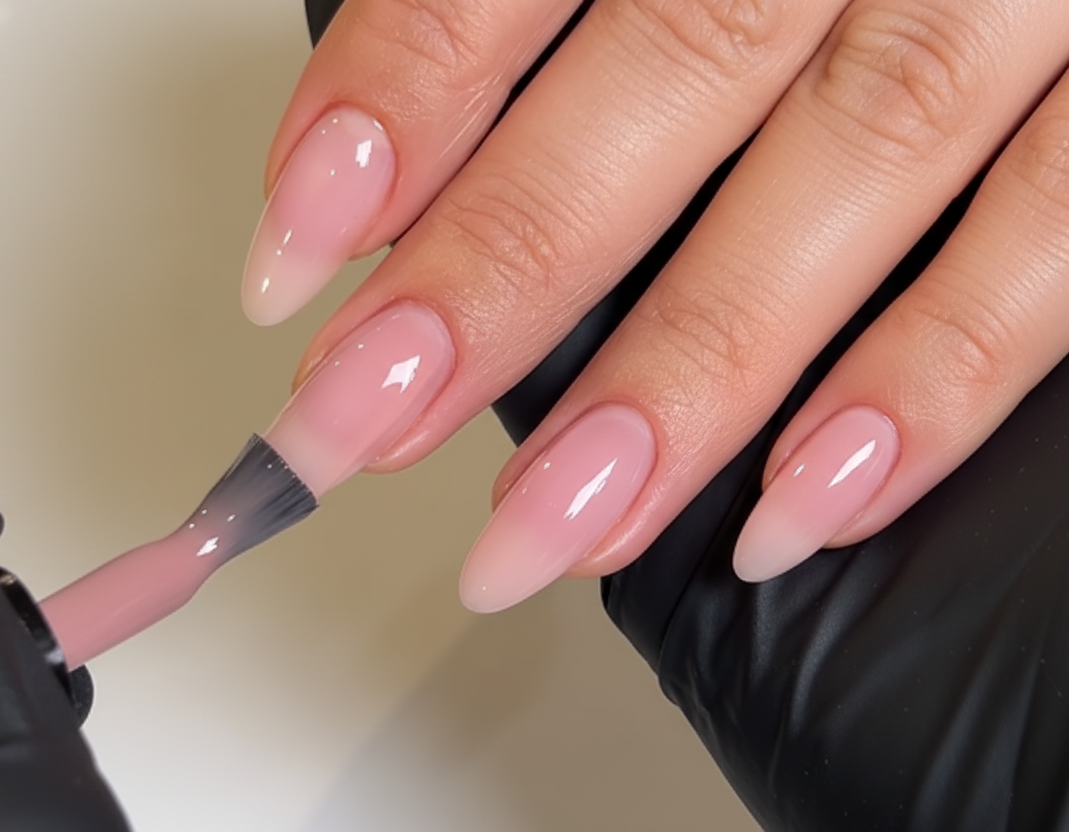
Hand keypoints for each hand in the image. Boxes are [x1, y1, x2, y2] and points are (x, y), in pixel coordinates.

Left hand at [245, 0, 1068, 608]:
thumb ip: (569, 9)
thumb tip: (413, 158)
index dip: (402, 93)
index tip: (294, 247)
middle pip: (675, 68)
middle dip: (504, 267)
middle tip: (364, 420)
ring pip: (854, 164)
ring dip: (687, 371)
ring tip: (550, 522)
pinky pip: (1057, 241)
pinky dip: (933, 380)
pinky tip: (802, 504)